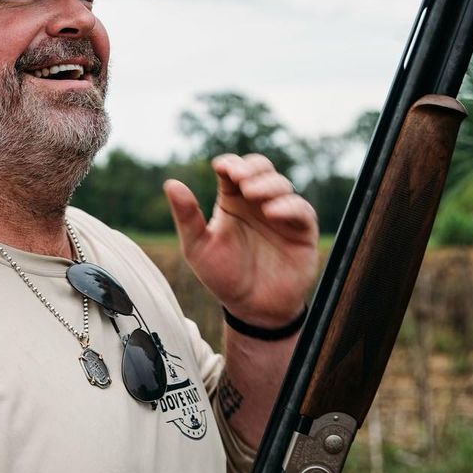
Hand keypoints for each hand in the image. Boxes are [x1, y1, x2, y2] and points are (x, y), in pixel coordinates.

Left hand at [163, 154, 319, 323]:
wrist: (251, 308)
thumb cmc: (224, 276)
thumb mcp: (197, 247)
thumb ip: (187, 216)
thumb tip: (171, 183)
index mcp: (232, 200)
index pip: (234, 169)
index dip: (230, 164)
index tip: (221, 169)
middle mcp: (258, 202)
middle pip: (261, 168)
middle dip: (252, 168)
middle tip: (239, 177)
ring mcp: (282, 214)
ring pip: (281, 184)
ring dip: (267, 184)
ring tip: (252, 194)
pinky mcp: (301, 231)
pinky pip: (301, 210)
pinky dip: (288, 206)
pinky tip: (272, 212)